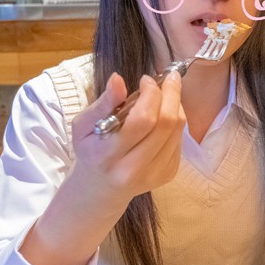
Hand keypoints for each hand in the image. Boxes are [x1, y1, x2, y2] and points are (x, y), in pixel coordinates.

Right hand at [69, 71, 186, 209]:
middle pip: (166, 123)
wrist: (101, 187)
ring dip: (176, 105)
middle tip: (169, 78)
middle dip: (172, 93)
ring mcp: (154, 174)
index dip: (151, 94)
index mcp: (107, 155)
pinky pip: (180, 139)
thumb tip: (118, 78)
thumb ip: (103, 103)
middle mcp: (133, 169)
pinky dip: (175, 122)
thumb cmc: (90, 150)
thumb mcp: (84, 125)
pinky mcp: (168, 174)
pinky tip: (163, 116)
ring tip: (165, 94)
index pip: (142, 120)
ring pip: (177, 130)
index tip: (147, 79)